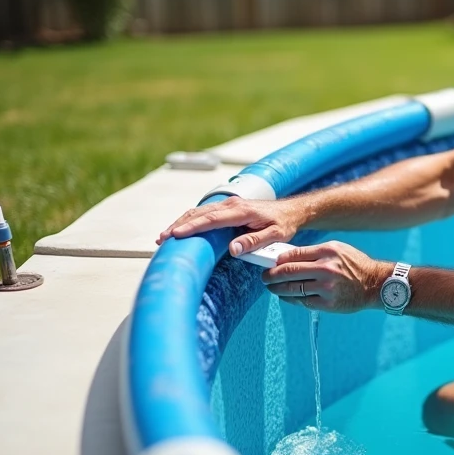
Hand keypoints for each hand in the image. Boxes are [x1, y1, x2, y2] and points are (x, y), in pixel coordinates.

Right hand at [157, 196, 302, 254]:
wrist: (291, 211)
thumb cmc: (283, 224)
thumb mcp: (275, 236)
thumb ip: (255, 241)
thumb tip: (233, 249)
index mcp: (241, 211)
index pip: (212, 219)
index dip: (193, 227)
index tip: (176, 235)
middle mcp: (232, 205)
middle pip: (199, 214)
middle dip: (179, 225)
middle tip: (162, 239)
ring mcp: (228, 205)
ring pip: (199, 212)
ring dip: (181, 222)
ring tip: (164, 236)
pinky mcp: (227, 209)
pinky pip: (204, 213)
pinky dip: (190, 220)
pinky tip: (180, 230)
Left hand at [262, 240, 386, 313]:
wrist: (375, 284)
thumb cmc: (355, 265)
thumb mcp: (338, 250)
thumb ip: (315, 253)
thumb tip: (288, 258)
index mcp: (327, 251)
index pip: (293, 255)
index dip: (277, 260)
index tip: (270, 264)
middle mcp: (326, 268)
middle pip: (287, 272)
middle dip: (271, 275)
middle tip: (265, 277)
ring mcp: (327, 287)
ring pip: (292, 288)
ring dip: (277, 288)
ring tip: (272, 287)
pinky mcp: (328, 303)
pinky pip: (302, 301)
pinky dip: (290, 299)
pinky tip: (286, 296)